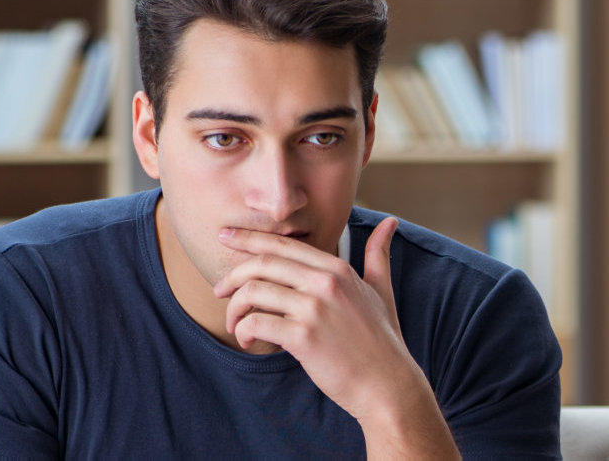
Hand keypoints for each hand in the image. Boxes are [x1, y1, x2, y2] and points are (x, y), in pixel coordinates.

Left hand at [212, 217, 427, 424]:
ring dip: (234, 309)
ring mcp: (314, 309)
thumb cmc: (382, 342)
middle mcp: (324, 283)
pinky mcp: (303, 337)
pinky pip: (256, 323)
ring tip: (235, 325)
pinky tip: (247, 341)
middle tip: (219, 291)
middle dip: (232, 276)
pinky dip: (244, 331)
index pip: (282, 245)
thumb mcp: (382, 292)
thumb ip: (378, 256)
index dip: (248, 239)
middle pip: (262, 264)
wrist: (387, 385)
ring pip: (253, 293)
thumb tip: (389, 223)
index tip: (225, 237)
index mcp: (337, 269)